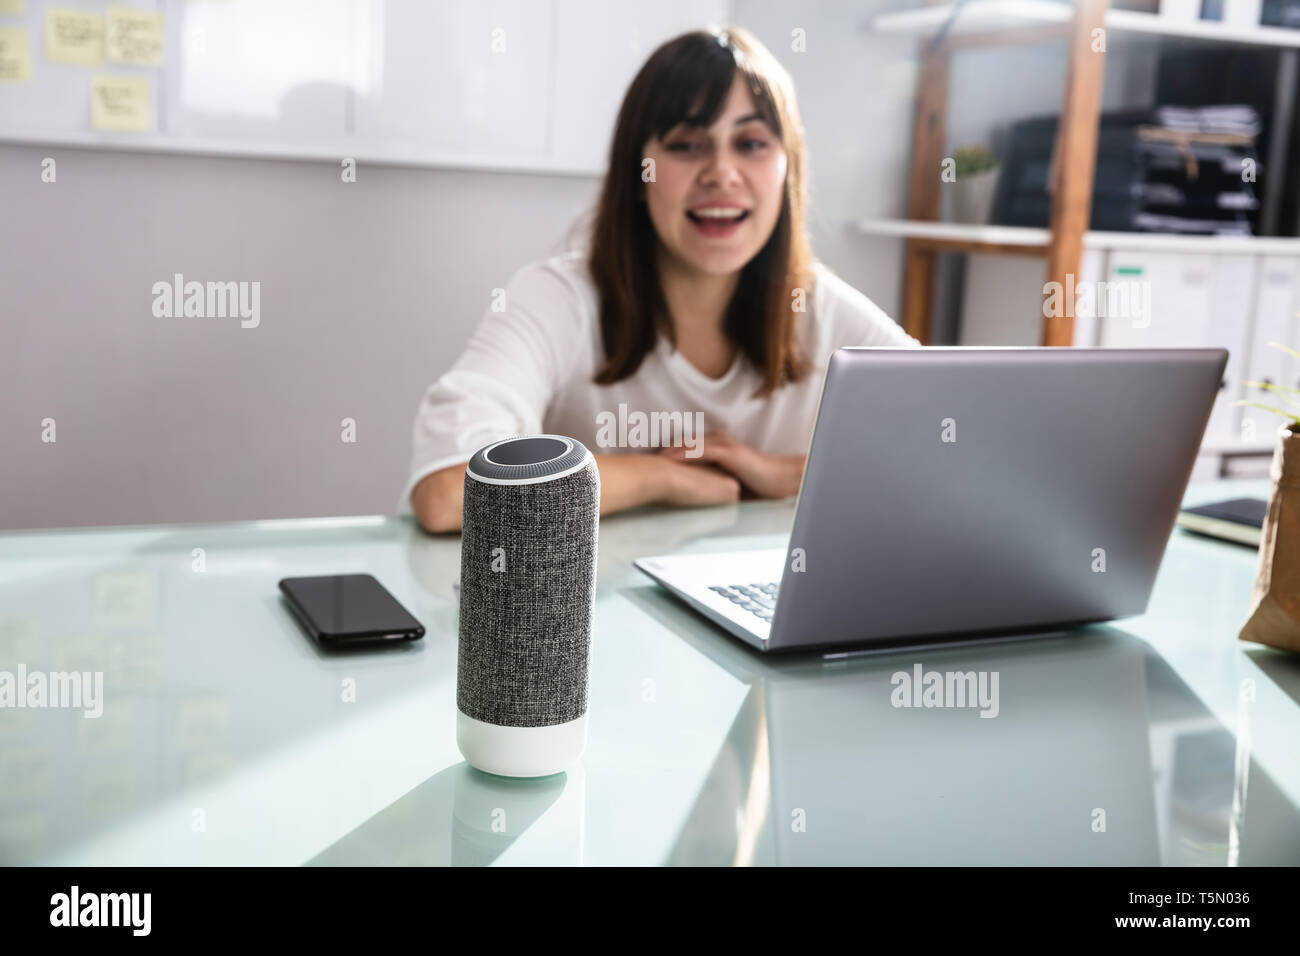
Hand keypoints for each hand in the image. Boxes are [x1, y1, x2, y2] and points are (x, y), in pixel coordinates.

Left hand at [658, 432, 805, 499]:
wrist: (781, 480)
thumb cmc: (759, 484)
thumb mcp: (729, 485)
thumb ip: (712, 486)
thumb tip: (695, 498)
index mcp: (716, 449)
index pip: (685, 449)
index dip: (666, 455)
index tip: (646, 464)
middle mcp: (718, 443)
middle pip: (682, 444)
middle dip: (661, 451)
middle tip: (638, 459)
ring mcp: (723, 446)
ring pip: (689, 445)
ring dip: (669, 451)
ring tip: (648, 459)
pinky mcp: (729, 453)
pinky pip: (702, 451)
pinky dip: (686, 454)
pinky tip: (671, 459)